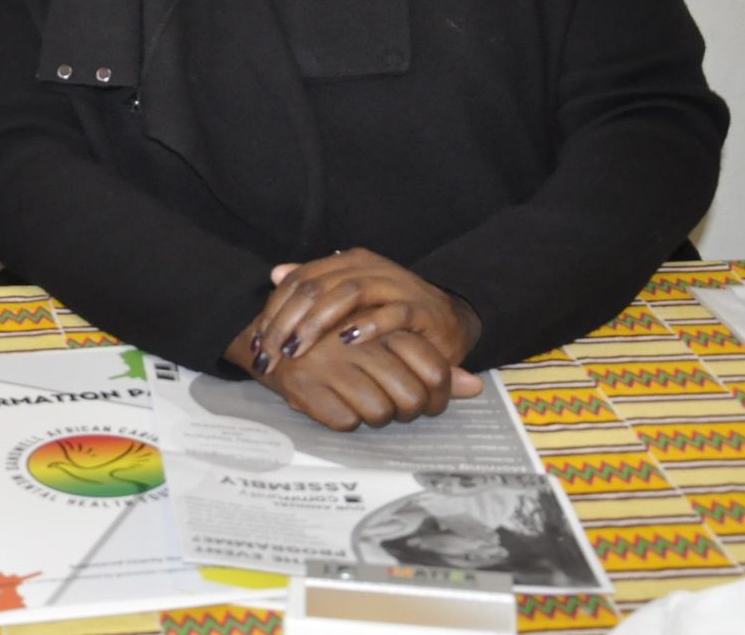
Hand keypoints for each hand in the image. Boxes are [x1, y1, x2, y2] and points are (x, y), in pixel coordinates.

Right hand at [229, 324, 463, 430]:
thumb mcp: (383, 337)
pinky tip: (338, 403)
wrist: (268, 334)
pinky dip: (346, 419)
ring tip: (365, 402)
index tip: (427, 399)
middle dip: (408, 409)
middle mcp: (357, 341)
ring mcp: (329, 364)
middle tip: (397, 405)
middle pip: (412, 397)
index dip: (438, 394)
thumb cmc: (337, 338)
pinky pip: (346, 422)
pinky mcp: (305, 387)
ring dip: (377, 415)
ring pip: (380, 413)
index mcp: (380, 321)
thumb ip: (429, 360)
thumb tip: (476, 387)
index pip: (434, 369)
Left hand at [253, 248, 482, 379]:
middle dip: (287, 323)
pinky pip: (392, 312)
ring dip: (317, 324)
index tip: (257, 344)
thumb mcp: (350, 299)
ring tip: (296, 349)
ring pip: (347, 294)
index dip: (274, 311)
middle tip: (270, 354)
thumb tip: (275, 273)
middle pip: (317, 287)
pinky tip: (346, 341)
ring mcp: (396, 284)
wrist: (448, 321)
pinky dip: (368, 325)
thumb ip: (315, 285)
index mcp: (348, 261)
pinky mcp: (421, 308)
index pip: (300, 279)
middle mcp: (369, 267)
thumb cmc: (390, 313)